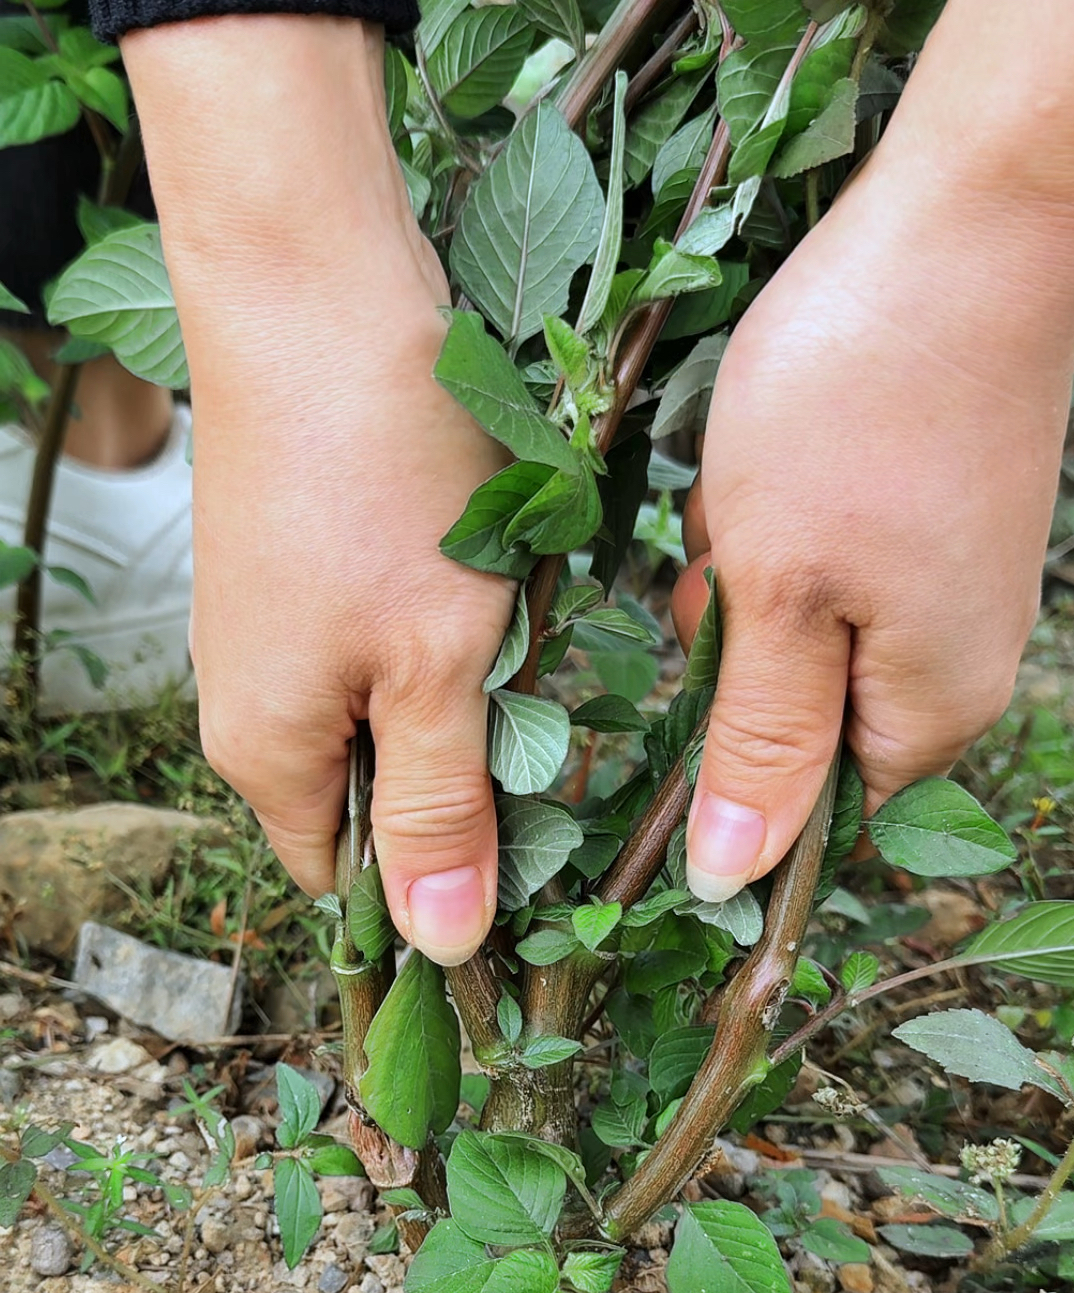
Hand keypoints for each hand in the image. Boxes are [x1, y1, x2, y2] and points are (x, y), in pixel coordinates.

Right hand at [125, 19, 514, 963]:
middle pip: (375, 804)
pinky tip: (486, 583)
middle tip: (543, 724)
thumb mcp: (436, 662)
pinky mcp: (305, 573)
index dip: (437, 893)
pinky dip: (446, 636)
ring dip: (465, 701)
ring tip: (513, 634)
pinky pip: (385, 648)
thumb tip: (442, 945)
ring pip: (390, 720)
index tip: (534, 870)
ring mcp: (275, 636)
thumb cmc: (383, 479)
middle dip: (465, 786)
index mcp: (269, 756)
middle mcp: (253, 708)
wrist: (316, 288)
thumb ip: (444, 808)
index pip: (350, 886)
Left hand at [671, 126, 1073, 902]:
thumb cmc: (858, 404)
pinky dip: (774, 522)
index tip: (686, 678)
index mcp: (925, 711)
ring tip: (755, 492)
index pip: (806, 814)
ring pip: (795, 631)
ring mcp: (947, 590)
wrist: (969, 219)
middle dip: (730, 649)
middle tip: (729, 556)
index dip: (724, 768)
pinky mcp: (928, 522)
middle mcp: (952, 668)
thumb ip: (759, 742)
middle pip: (793, 720)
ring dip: (746, 576)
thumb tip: (734, 877)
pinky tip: (775, 458)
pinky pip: (820, 563)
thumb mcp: (778, 590)